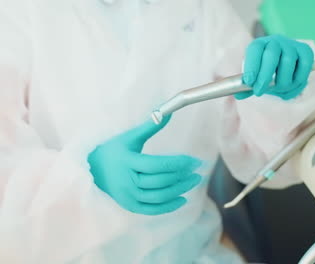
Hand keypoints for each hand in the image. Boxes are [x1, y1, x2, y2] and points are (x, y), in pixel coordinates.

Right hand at [87, 117, 201, 214]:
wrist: (91, 169)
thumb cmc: (114, 150)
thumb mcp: (130, 137)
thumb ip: (150, 125)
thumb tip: (169, 112)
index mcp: (126, 161)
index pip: (157, 165)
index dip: (179, 164)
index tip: (195, 161)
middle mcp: (126, 181)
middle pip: (160, 181)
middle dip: (183, 176)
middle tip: (198, 170)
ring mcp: (127, 196)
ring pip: (159, 196)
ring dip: (180, 190)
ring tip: (194, 181)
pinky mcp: (129, 206)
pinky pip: (152, 209)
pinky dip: (169, 206)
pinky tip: (183, 198)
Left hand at [236, 35, 313, 100]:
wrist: (283, 65)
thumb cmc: (265, 72)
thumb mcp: (254, 78)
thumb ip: (247, 86)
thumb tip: (238, 95)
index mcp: (259, 45)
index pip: (254, 50)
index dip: (251, 66)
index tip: (249, 82)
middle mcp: (275, 41)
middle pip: (271, 55)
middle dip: (264, 76)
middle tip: (259, 92)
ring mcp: (291, 45)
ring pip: (288, 62)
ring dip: (282, 81)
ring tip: (278, 90)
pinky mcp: (305, 51)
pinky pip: (304, 65)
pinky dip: (298, 79)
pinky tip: (291, 86)